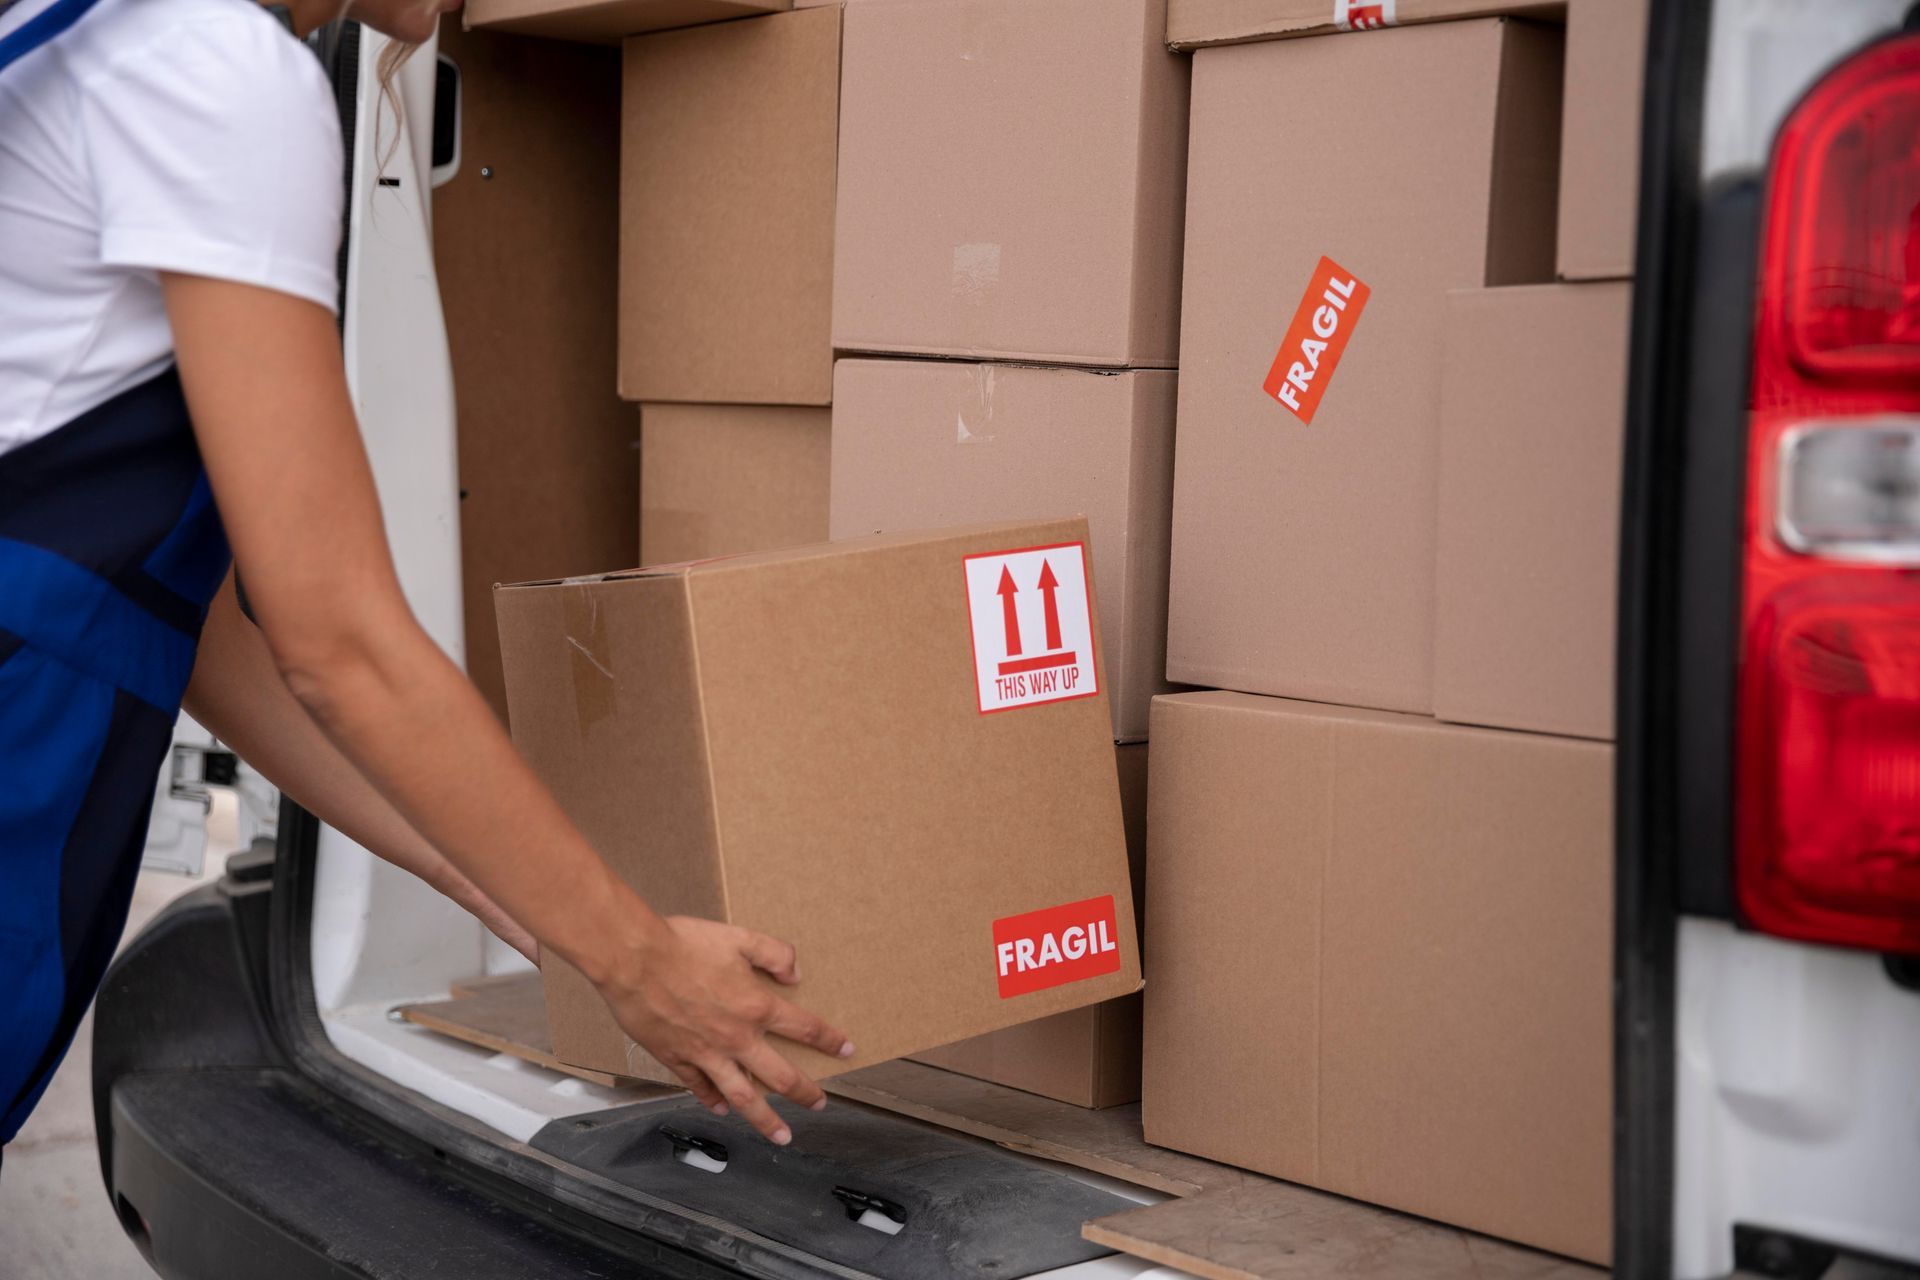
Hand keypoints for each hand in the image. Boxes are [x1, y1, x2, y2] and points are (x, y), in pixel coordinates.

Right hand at [597, 917, 853, 1144]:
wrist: (634, 960)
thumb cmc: (685, 944)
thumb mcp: (740, 937)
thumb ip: (774, 953)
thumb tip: (796, 973)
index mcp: (756, 1007)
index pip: (805, 1029)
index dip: (830, 1040)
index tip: (847, 1050)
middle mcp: (737, 1038)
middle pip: (780, 1075)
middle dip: (804, 1092)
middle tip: (819, 1104)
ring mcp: (707, 1053)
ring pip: (743, 1096)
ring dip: (764, 1119)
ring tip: (781, 1135)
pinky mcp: (677, 1059)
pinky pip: (700, 1087)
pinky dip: (713, 1100)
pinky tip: (722, 1109)